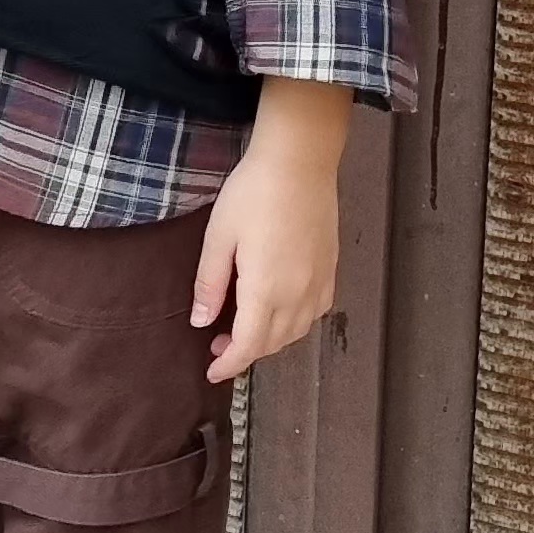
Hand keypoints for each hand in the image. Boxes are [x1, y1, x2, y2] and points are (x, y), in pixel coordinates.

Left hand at [189, 77, 354, 383]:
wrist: (300, 160)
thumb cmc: (253, 192)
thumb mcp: (219, 236)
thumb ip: (210, 284)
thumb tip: (202, 322)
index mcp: (267, 289)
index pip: (249, 345)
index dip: (230, 364)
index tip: (212, 372)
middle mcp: (299, 293)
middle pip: (274, 343)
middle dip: (246, 353)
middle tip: (218, 344)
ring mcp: (319, 281)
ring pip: (297, 331)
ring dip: (271, 340)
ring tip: (245, 327)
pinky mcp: (331, 267)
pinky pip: (316, 311)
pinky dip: (295, 323)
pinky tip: (279, 308)